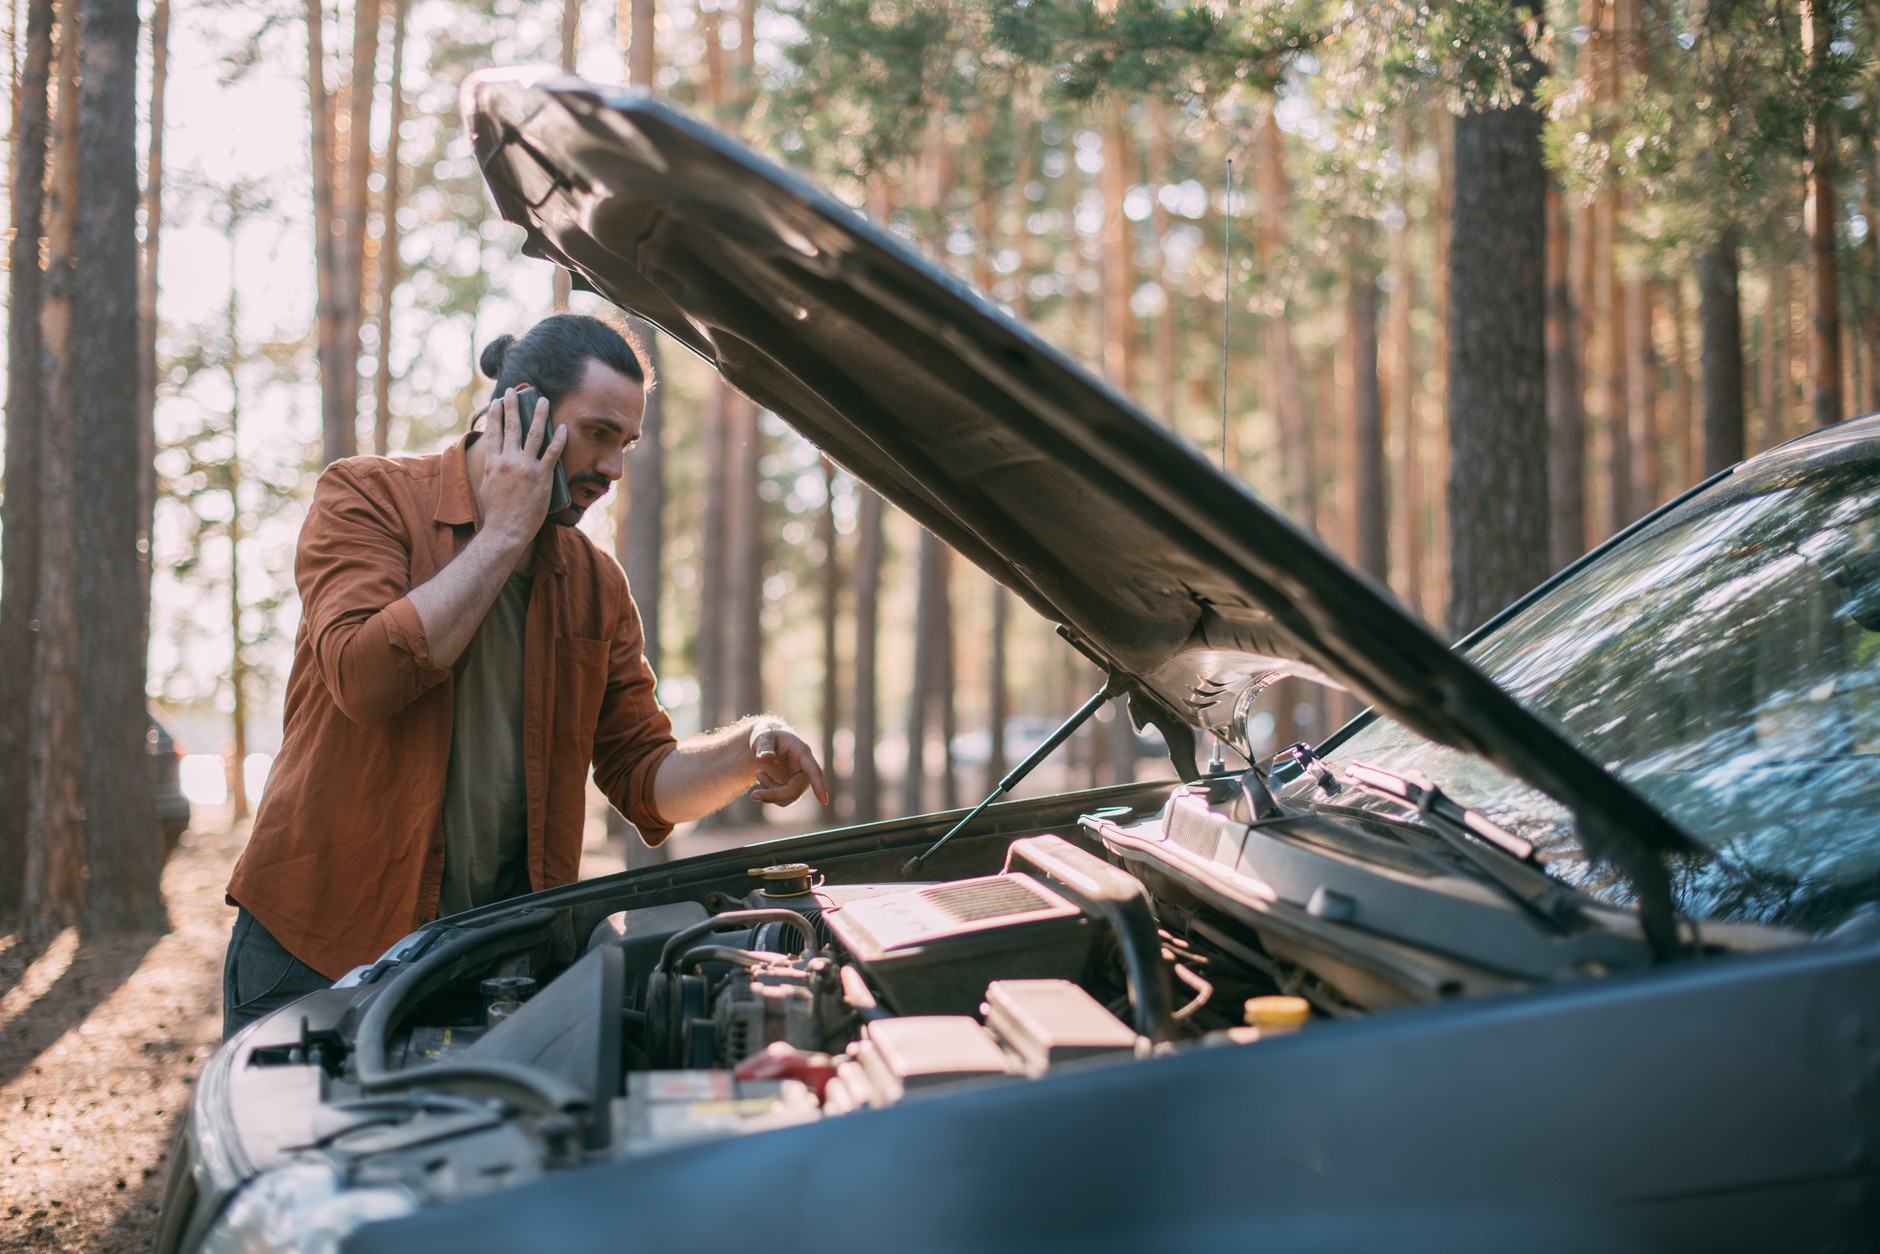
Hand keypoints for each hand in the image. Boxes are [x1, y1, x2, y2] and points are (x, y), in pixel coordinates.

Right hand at [478, 386, 567, 542]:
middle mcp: (508, 460)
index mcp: (493, 462)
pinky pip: (552, 453)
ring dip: (538, 415)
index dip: (495, 414)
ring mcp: (526, 467)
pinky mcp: (542, 476)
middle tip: (515, 391)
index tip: (497, 401)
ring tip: (543, 400)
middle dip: (513, 406)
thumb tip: (495, 459)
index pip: (493, 432)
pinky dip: (559, 439)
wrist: (506, 530)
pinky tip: (563, 428)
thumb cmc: (496, 512)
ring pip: (534, 434)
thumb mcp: (488, 486)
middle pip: (511, 427)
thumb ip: (492, 469)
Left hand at [747, 719, 829, 806]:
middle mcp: (805, 769)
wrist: (767, 743)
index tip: (824, 800)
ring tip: (759, 773)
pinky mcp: (793, 788)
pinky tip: (763, 778)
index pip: (813, 770)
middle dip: (774, 795)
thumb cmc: (767, 736)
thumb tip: (765, 758)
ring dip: (769, 792)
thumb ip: (764, 746)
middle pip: (795, 790)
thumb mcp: (763, 737)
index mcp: (803, 753)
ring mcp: (800, 780)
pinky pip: (783, 800)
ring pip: (788, 797)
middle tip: (753, 795)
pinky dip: (769, 793)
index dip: (818, 785)